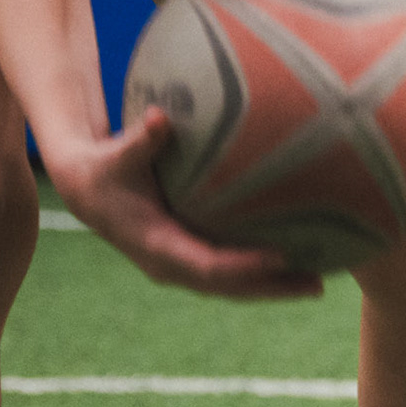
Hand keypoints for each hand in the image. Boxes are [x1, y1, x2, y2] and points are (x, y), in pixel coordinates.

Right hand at [47, 108, 322, 298]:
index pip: (210, 265)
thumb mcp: (118, 154)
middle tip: (319, 285)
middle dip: (273, 287)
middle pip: (231, 288)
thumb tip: (158, 117)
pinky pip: (229, 276)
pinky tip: (297, 265)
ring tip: (319, 283)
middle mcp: (170, 267)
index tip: (282, 257)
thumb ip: (141, 140)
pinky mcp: (188, 262)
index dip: (246, 265)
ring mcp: (180, 269)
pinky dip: (261, 275)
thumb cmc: (105, 167)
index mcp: (157, 245)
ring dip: (274, 288)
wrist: (86, 191)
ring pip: (233, 288)